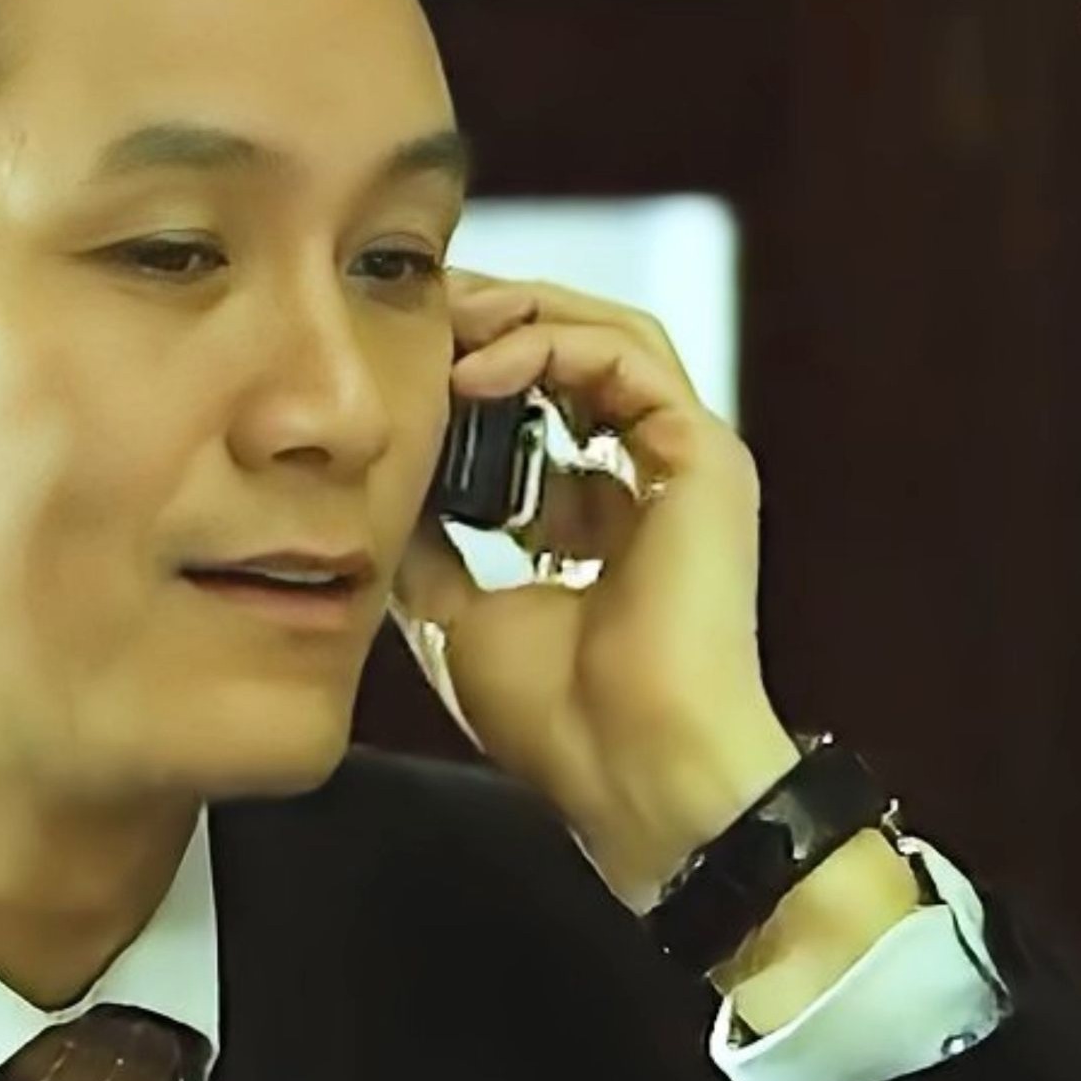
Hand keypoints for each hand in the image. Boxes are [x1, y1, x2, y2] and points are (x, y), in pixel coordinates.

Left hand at [391, 268, 801, 914]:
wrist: (630, 772)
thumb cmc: (558, 720)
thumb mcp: (456, 613)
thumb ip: (429, 544)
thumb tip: (376, 487)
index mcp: (599, 517)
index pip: (544, 402)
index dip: (473, 366)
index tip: (400, 354)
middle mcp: (647, 479)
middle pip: (579, 351)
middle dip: (495, 319)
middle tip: (417, 308)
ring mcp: (683, 464)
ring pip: (611, 335)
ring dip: (522, 315)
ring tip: (446, 321)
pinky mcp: (703, 457)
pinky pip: (629, 358)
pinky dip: (551, 344)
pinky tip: (479, 368)